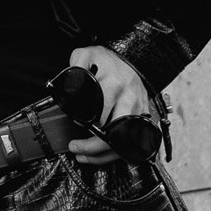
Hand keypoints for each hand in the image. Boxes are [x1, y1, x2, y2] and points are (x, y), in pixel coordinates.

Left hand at [66, 44, 152, 165]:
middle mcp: (129, 100)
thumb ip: (74, 67)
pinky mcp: (144, 119)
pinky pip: (133, 144)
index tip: (75, 125)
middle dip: (93, 145)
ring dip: (103, 154)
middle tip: (75, 146)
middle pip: (114, 133)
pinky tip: (102, 155)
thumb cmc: (106, 59)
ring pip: (124, 143)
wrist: (131, 58)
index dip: (87, 124)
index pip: (101, 113)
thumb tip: (66, 89)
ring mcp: (139, 111)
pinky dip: (117, 154)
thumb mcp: (86, 54)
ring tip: (84, 155)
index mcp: (115, 84)